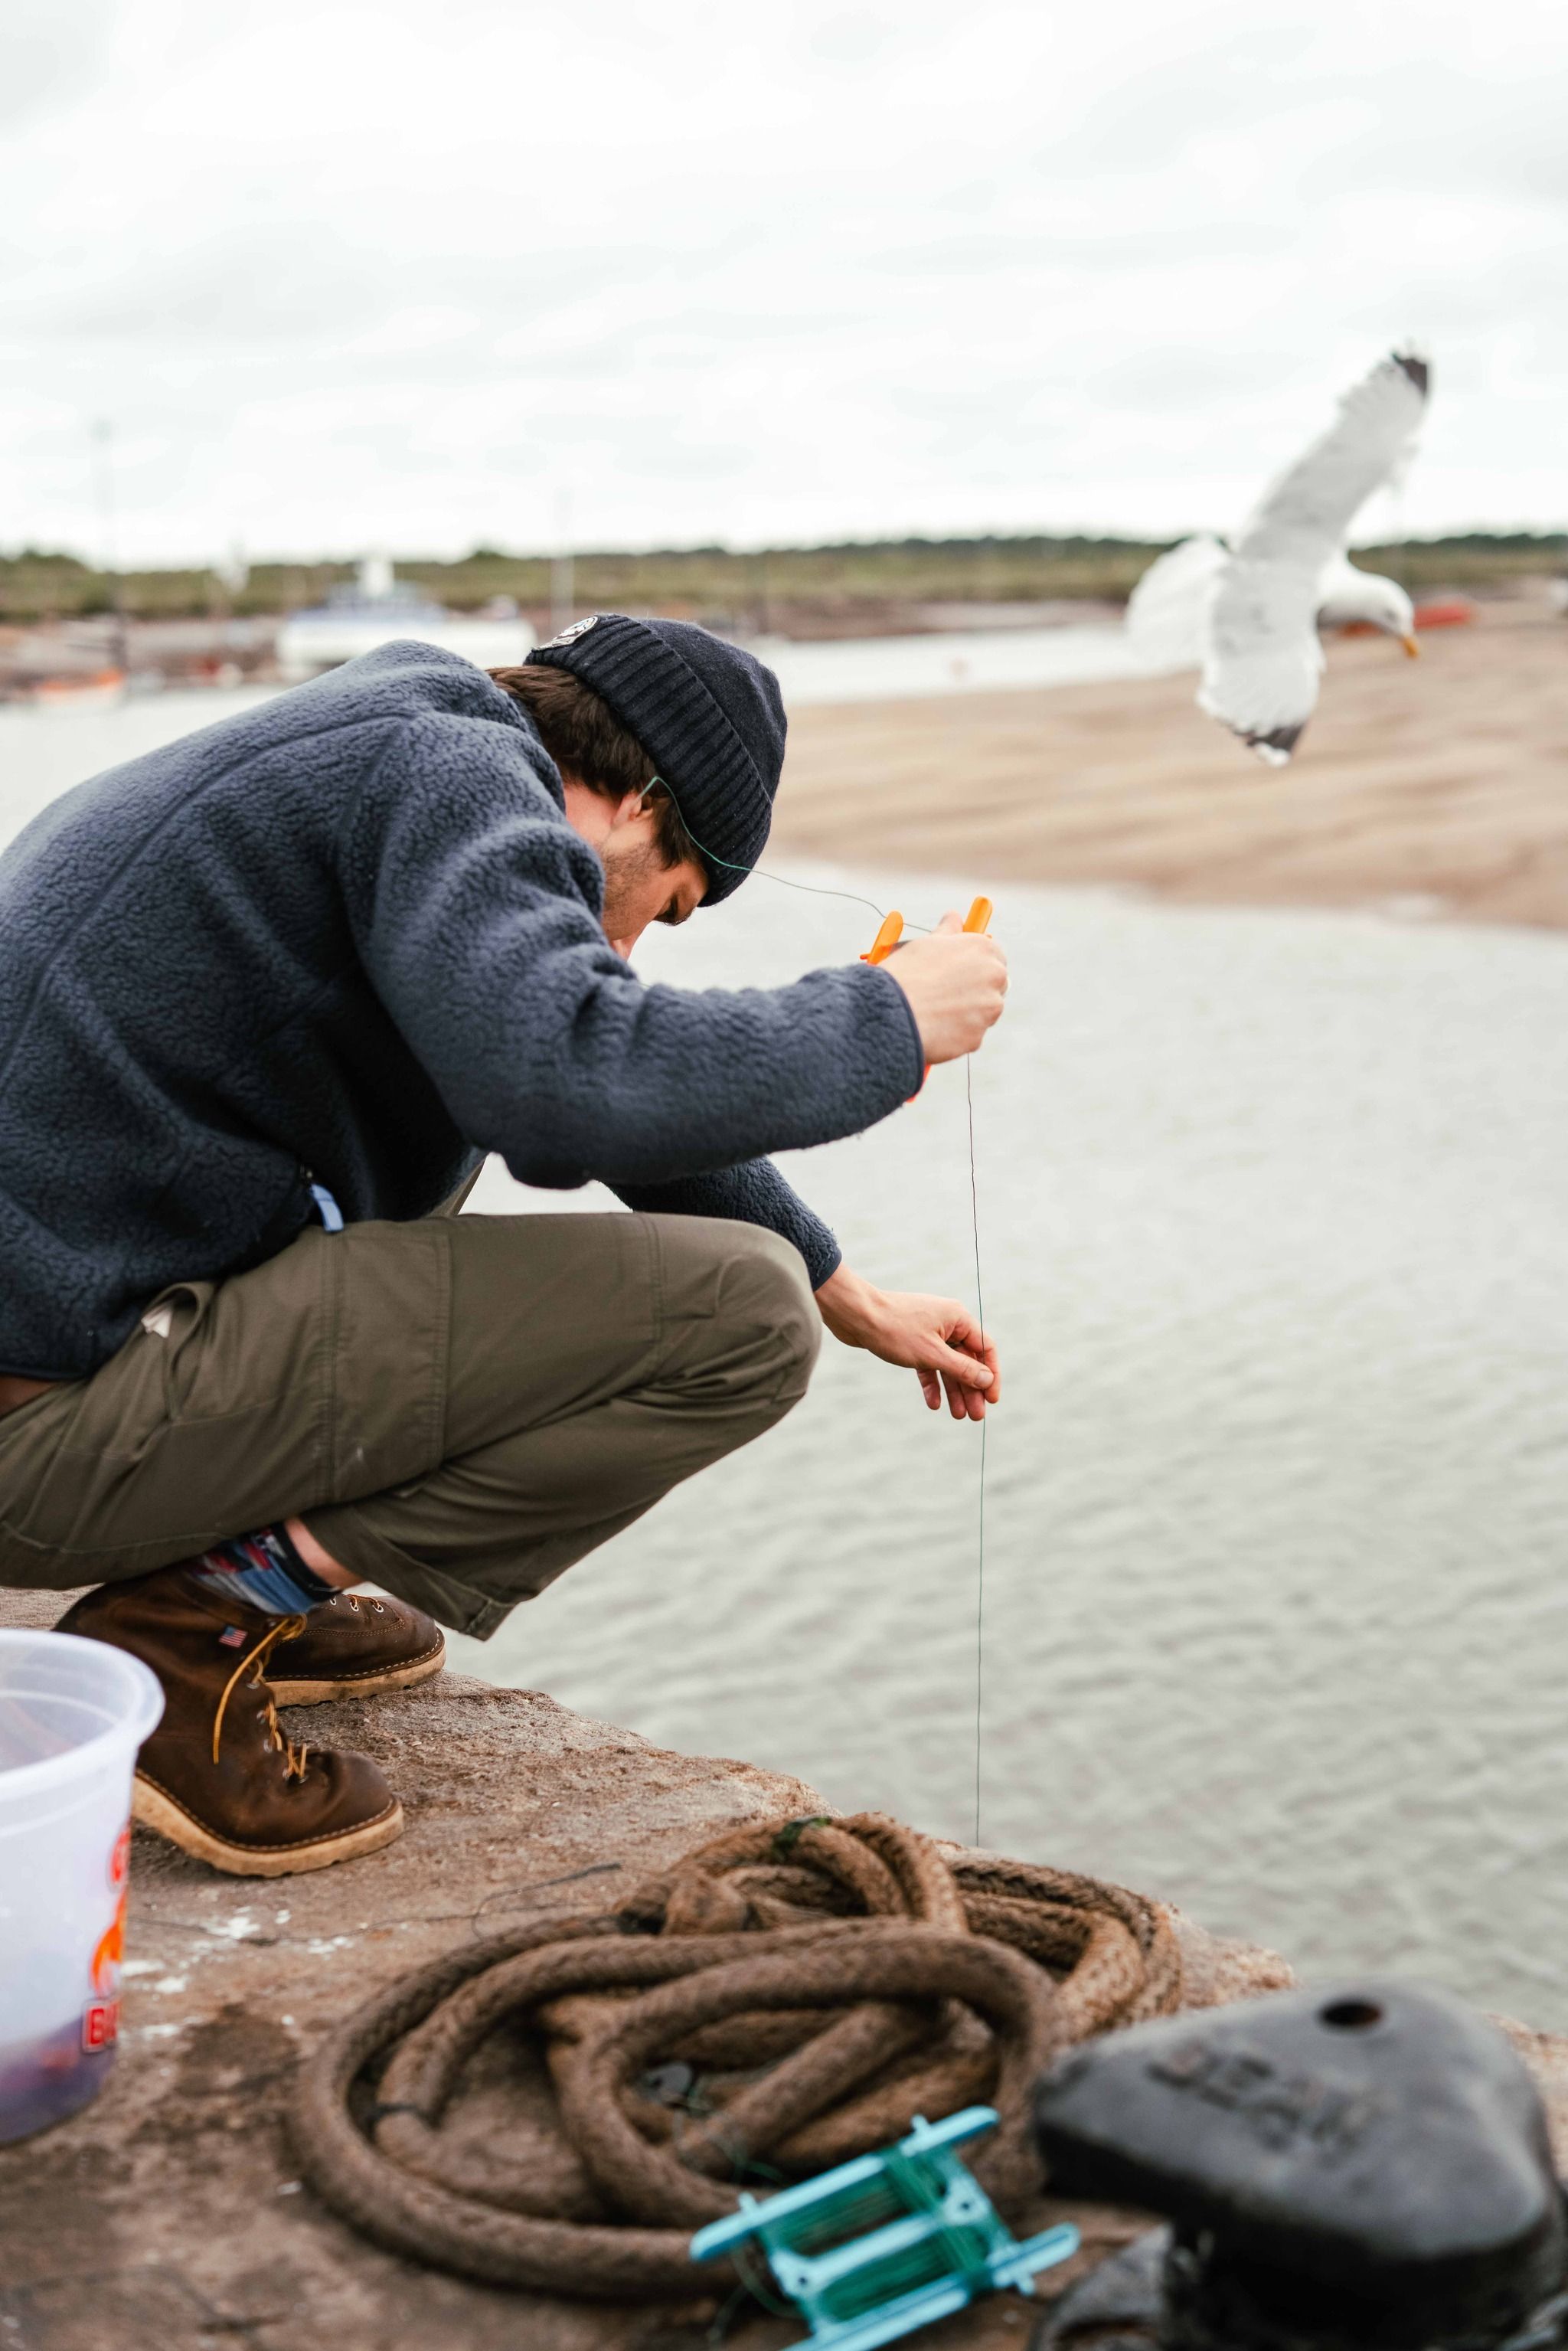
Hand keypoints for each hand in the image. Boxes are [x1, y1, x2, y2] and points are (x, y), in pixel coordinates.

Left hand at [815, 1264, 998, 1421]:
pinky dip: (932, 1383)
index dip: (991, 1375)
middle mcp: (946, 1323)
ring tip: (958, 1415)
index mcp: (958, 1318)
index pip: (985, 1348)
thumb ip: (962, 1369)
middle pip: (967, 1360)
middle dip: (971, 1389)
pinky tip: (933, 1404)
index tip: (991, 1400)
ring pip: (947, 1365)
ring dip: (953, 1390)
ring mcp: (928, 1332)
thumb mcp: (932, 1354)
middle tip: (975, 1417)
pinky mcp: (911, 1341)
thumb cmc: (894, 1329)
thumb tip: (987, 1380)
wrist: (855, 1316)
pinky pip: (928, 1365)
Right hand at [882, 910, 1007, 1065]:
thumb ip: (947, 933)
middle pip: (995, 985)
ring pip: (984, 1013)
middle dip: (976, 990)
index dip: (976, 964)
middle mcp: (994, 976)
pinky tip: (933, 1028)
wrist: (890, 1012)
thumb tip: (954, 917)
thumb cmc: (905, 973)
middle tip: (946, 994)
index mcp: (984, 949)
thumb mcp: (926, 944)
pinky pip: (970, 1036)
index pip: (994, 956)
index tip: (962, 971)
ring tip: (934, 1011)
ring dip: (966, 1014)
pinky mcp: (978, 1037)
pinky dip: (956, 1035)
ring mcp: (989, 1009)